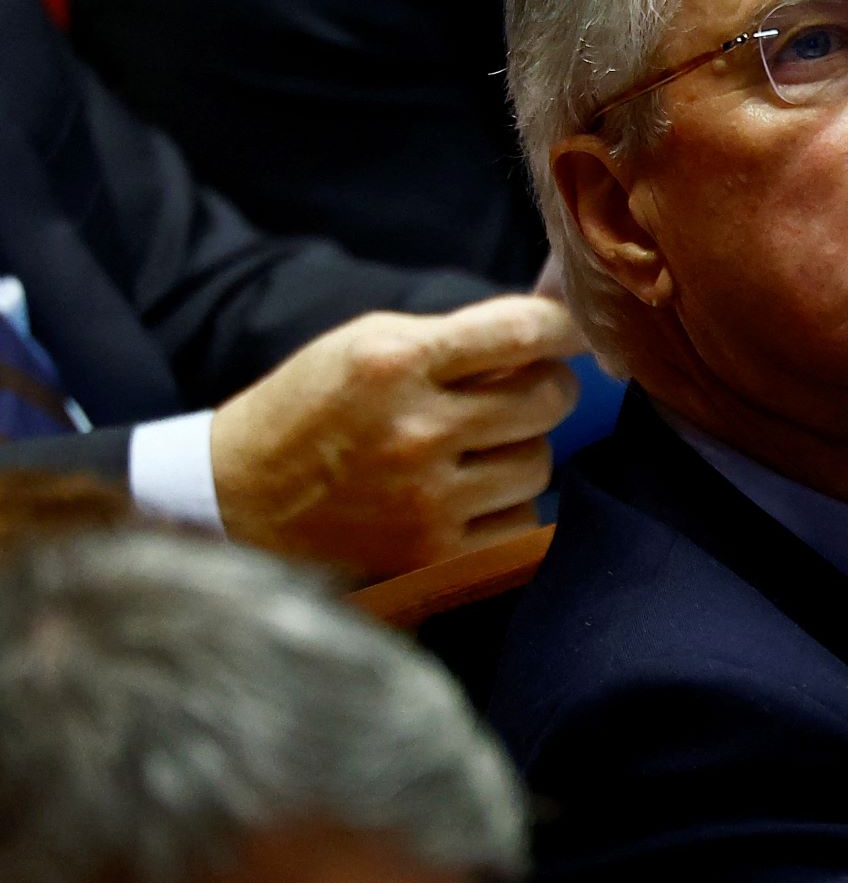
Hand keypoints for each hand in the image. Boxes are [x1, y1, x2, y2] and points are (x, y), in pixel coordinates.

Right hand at [210, 295, 585, 580]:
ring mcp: (425, 498)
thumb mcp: (368, 344)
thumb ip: (457, 336)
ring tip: (478, 448)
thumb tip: (554, 328)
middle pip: (548, 400)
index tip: (575, 334)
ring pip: (540, 464)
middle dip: (546, 390)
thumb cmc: (312, 407)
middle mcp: (415, 429)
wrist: (235, 500)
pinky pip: (522, 523)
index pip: (521, 332)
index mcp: (395, 361)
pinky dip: (507, 506)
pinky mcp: (431, 554)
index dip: (565, 330)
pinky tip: (468, 493)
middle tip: (522, 393)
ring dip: (522, 451)